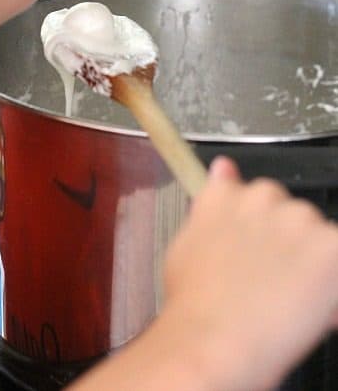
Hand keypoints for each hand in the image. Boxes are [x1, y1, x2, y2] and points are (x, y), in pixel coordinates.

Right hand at [163, 157, 337, 390]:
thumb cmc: (195, 304)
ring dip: (312, 259)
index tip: (255, 244)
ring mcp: (297, 219)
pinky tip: (312, 304)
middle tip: (273, 278)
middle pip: (287, 210)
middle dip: (287, 240)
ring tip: (290, 297)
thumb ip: (210, 205)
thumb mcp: (185, 246)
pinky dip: (332, 282)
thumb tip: (222, 170)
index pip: (246, 188)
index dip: (254, 222)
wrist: (214, 339)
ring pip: (318, 233)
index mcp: (223, 196)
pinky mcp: (330, 245)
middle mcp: (261, 197)